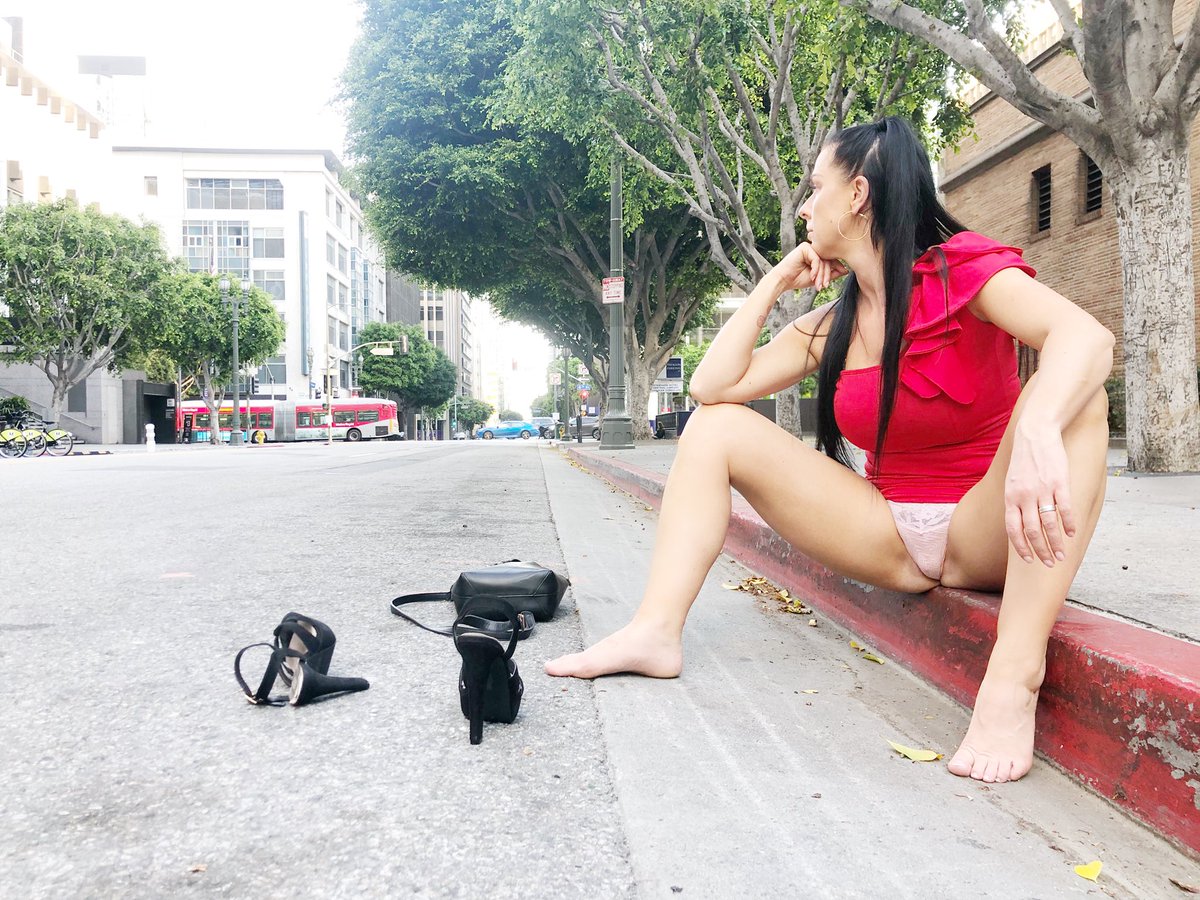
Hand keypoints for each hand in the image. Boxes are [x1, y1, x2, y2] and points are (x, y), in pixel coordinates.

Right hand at [774, 242, 847, 292]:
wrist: (783, 280)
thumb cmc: (798, 279)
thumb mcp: (818, 278)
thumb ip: (831, 274)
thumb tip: (846, 270)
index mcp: (817, 255)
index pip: (831, 260)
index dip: (835, 269)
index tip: (837, 278)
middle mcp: (814, 249)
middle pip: (828, 260)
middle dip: (827, 275)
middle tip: (824, 286)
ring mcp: (809, 247)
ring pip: (823, 260)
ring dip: (821, 274)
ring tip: (818, 285)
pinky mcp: (804, 247)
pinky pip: (816, 259)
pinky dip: (816, 269)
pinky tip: (812, 277)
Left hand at [1003, 423, 1076, 565]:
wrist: (1035, 433)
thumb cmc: (1024, 460)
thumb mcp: (1012, 482)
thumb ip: (1015, 502)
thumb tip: (1019, 525)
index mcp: (1010, 498)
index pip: (1013, 529)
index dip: (1020, 547)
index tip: (1029, 560)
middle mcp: (1024, 496)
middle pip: (1032, 531)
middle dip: (1041, 551)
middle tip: (1049, 563)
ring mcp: (1042, 490)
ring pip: (1049, 524)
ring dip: (1056, 543)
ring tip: (1062, 555)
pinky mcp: (1059, 482)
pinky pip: (1065, 509)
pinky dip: (1069, 524)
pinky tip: (1072, 534)